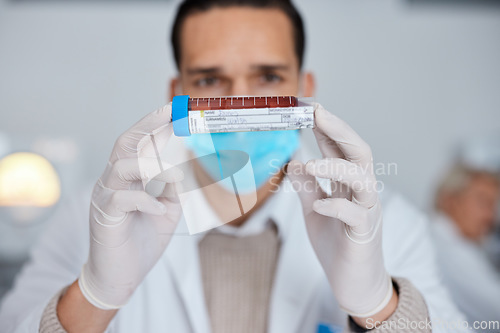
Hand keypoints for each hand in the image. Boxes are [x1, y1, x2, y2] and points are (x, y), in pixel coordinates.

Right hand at [78, 104, 182, 309]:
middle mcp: (113, 182)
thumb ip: (172, 190)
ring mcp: (105, 198)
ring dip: (150, 166)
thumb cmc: (141, 242)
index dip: (155, 124)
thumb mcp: (166, 211)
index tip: (175, 109)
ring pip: (120, 166)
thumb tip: (183, 169)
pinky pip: (122, 199)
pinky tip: (159, 210)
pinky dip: (144, 201)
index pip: (139, 144)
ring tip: (172, 175)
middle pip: (125, 144)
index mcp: (128, 179)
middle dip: (148, 125)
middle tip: (171, 113)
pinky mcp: (103, 217)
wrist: (120, 278)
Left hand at [287, 104, 393, 318]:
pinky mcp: (364, 235)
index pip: (340, 148)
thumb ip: (308, 187)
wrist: (354, 284)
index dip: (326, 127)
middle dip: (339, 130)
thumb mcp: (315, 210)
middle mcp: (362, 193)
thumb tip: (294, 161)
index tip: (308, 107)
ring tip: (312, 165)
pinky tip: (319, 206)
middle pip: (359, 153)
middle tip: (317, 112)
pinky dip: (336, 207)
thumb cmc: (337, 244)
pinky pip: (355, 216)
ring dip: (337, 167)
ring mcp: (367, 212)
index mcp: (349, 184)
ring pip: (363, 180)